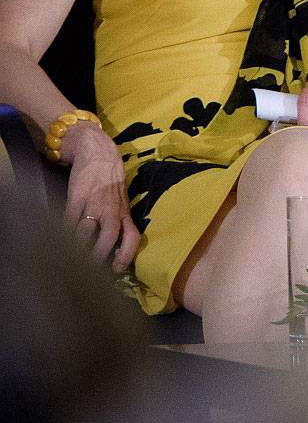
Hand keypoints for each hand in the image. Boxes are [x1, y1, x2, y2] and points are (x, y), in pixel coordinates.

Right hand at [61, 122, 139, 271]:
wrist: (99, 152)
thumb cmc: (111, 180)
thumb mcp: (121, 200)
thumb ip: (119, 219)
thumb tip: (117, 244)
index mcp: (124, 211)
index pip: (132, 235)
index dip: (127, 254)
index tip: (117, 269)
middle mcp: (111, 208)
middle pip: (109, 235)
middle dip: (100, 254)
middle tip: (91, 270)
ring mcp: (94, 202)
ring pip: (86, 229)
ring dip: (79, 247)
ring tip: (72, 261)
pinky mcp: (77, 196)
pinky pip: (70, 217)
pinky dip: (64, 231)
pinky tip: (59, 241)